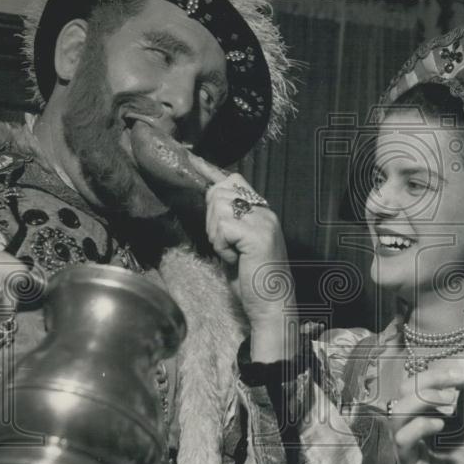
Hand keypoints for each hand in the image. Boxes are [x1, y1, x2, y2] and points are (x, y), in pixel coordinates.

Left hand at [190, 156, 296, 361]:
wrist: (272, 306)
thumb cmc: (253, 281)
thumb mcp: (236, 246)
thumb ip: (226, 222)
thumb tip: (208, 199)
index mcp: (262, 212)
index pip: (234, 181)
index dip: (210, 170)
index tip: (191, 158)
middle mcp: (265, 211)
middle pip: (219, 193)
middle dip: (211, 219)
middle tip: (226, 245)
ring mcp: (263, 221)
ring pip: (219, 208)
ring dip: (216, 234)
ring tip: (232, 253)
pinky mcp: (257, 234)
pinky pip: (222, 227)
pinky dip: (222, 246)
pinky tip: (235, 258)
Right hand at [390, 353, 463, 463]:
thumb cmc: (463, 460)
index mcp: (420, 411)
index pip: (419, 381)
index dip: (442, 371)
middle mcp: (408, 424)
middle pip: (404, 390)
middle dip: (432, 379)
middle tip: (459, 380)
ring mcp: (405, 443)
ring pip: (398, 411)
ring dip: (424, 400)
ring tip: (450, 402)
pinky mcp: (408, 462)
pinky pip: (403, 439)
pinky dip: (419, 427)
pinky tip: (439, 425)